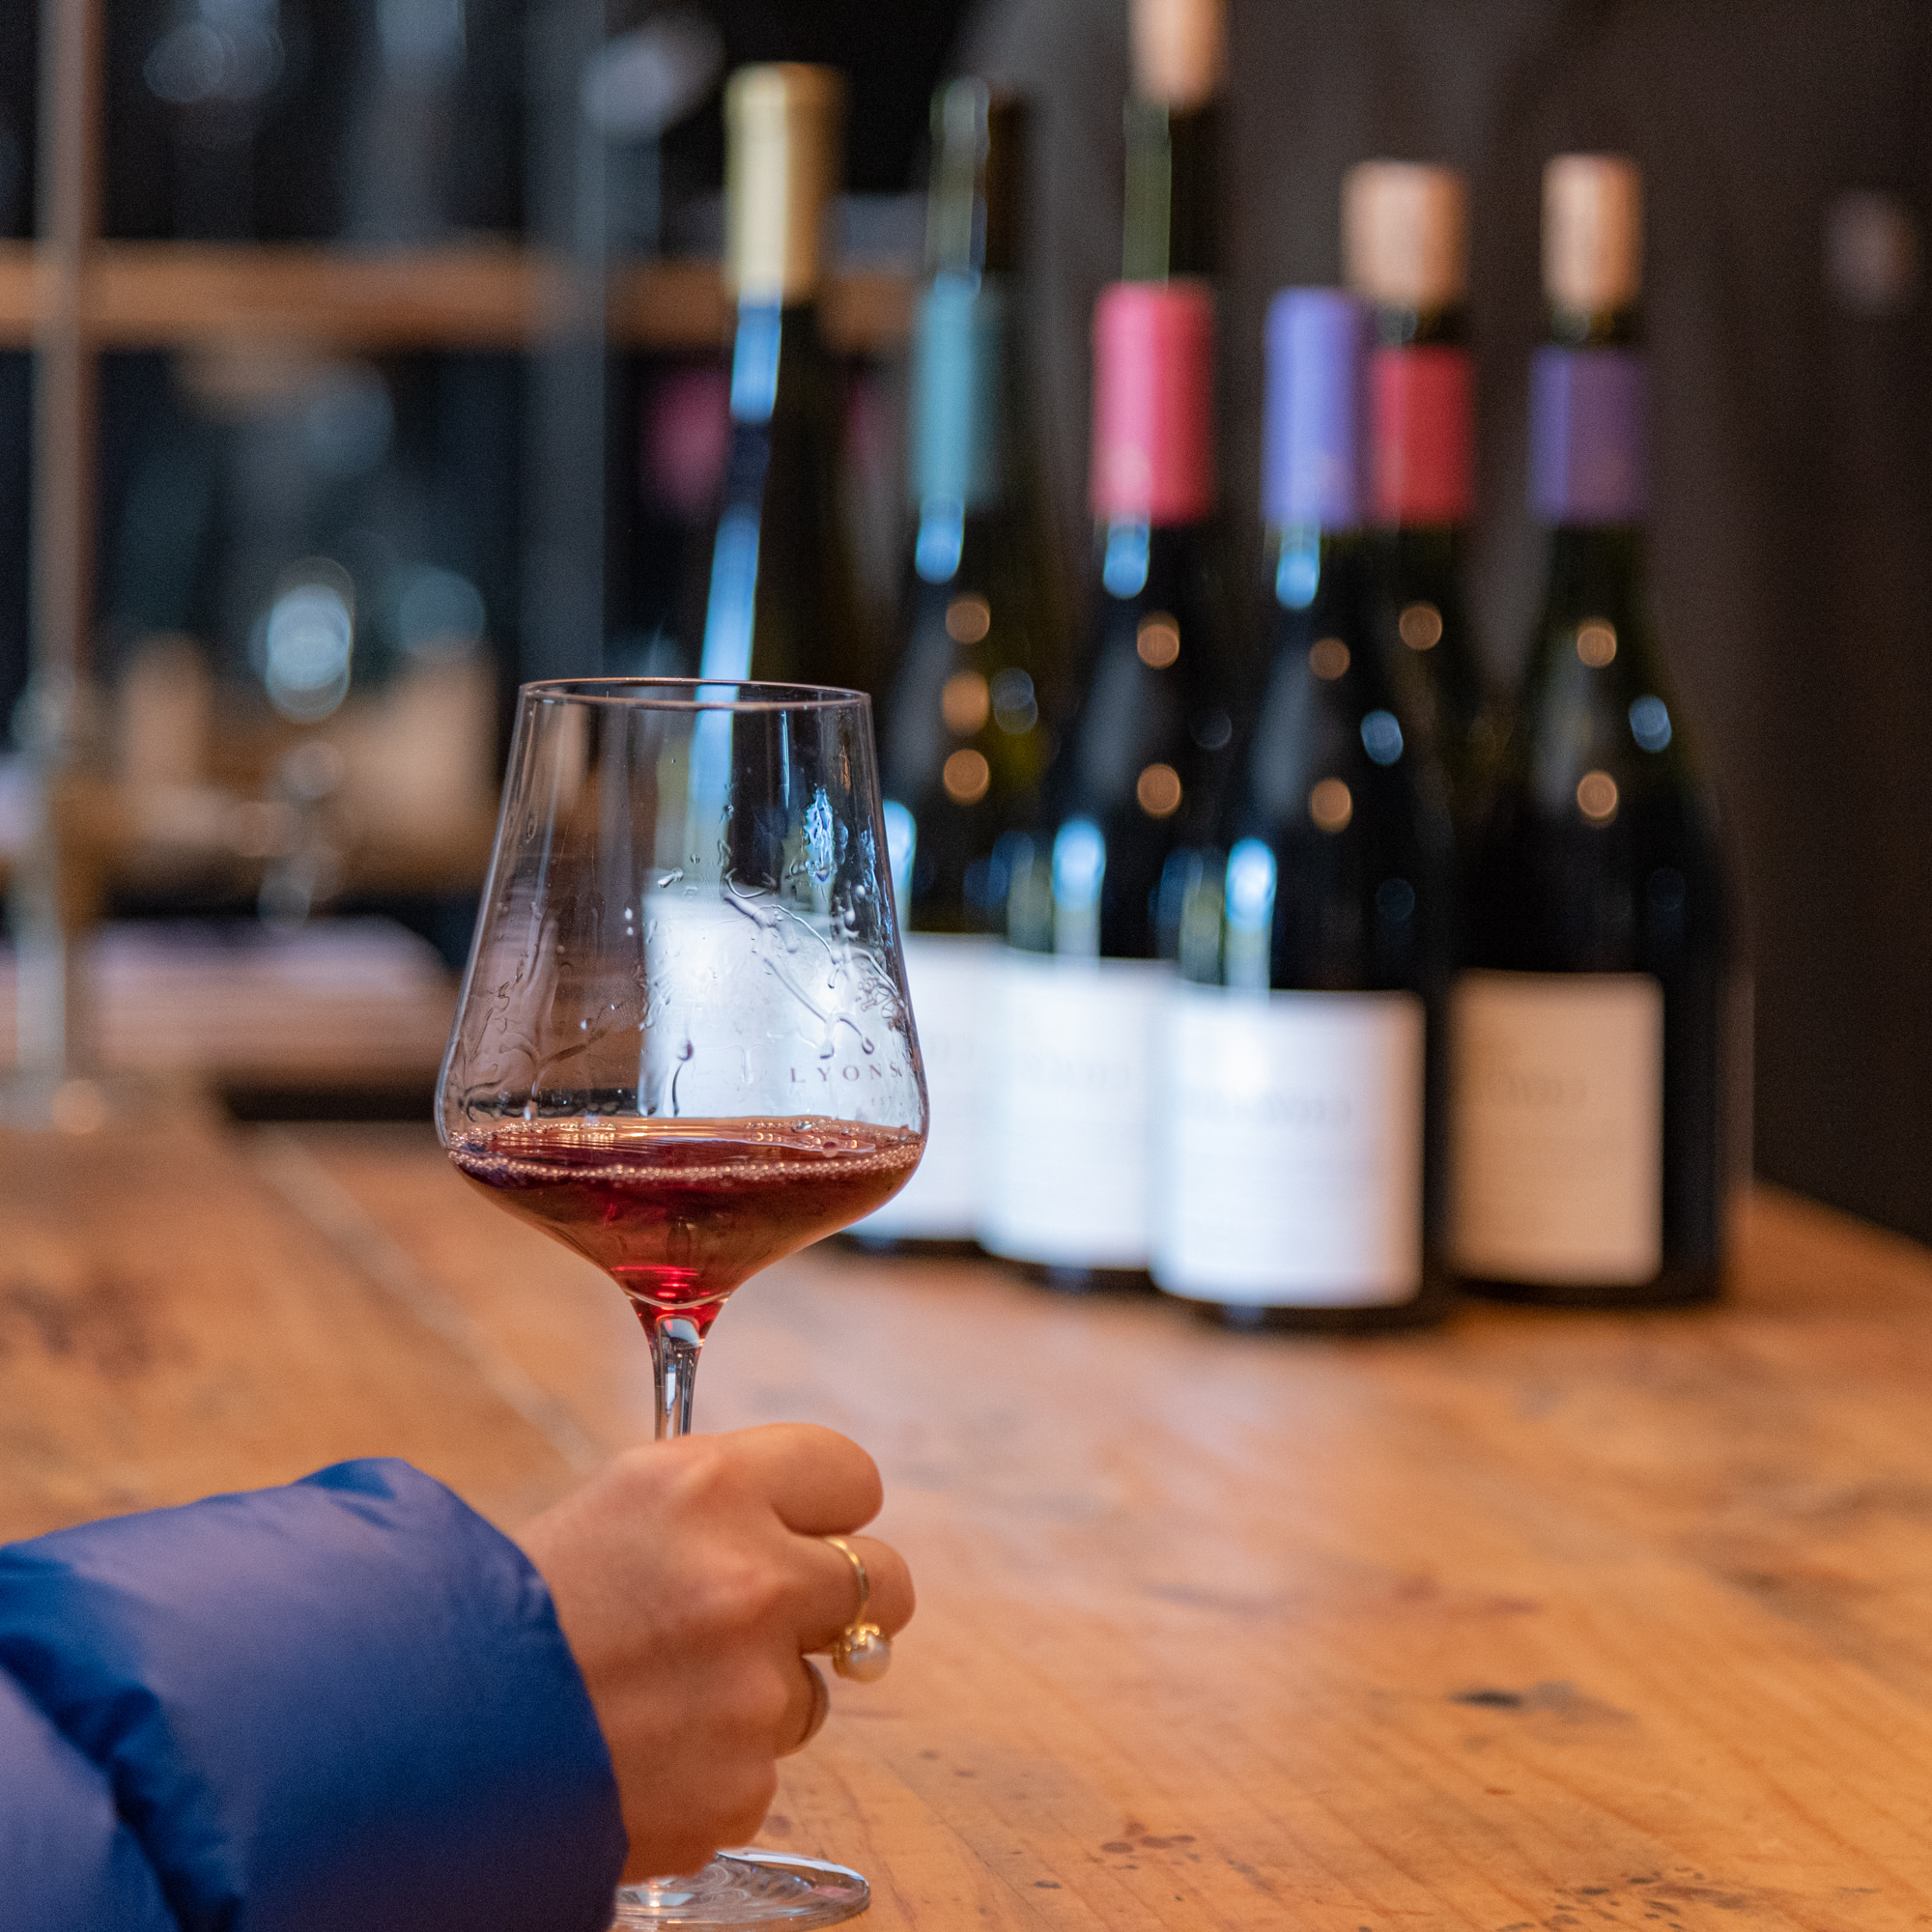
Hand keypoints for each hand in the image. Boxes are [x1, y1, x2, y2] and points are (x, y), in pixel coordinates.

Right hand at [514, 1424, 914, 1880]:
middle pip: (883, 1580)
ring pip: (816, 1687)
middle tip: (785, 1616)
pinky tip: (643, 1751)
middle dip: (840, 1601)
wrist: (414, 1735)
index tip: (813, 1527)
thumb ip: (723, 1507)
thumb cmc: (503, 1607)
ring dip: (761, 1694)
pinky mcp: (740, 1783)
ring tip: (660, 1693)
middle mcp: (749, 1576)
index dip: (829, 1507)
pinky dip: (716, 1768)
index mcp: (712, 1485)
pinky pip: (761, 1767)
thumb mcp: (617, 1506)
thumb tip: (808, 1526)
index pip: (852, 1475)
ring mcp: (752, 1687)